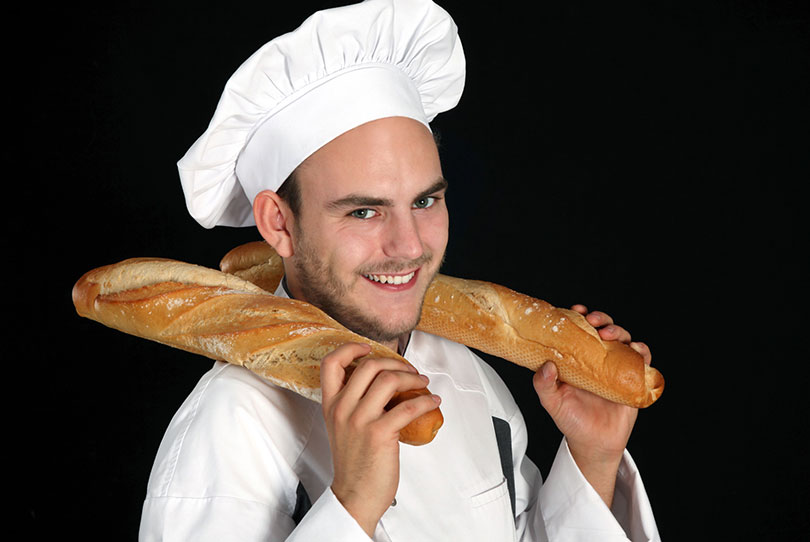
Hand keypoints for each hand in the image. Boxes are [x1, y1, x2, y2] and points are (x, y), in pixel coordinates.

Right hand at [321, 343, 440, 535]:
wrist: (354, 496)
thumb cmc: (353, 463)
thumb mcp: (342, 427)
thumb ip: (354, 404)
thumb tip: (383, 384)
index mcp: (330, 405)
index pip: (331, 363)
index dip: (351, 348)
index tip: (369, 348)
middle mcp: (342, 408)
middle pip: (368, 366)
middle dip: (395, 363)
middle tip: (410, 371)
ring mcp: (359, 420)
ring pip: (389, 380)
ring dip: (412, 378)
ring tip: (423, 384)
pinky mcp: (379, 434)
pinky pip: (408, 407)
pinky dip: (425, 401)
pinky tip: (433, 402)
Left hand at [532, 304, 651, 505]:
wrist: (594, 445)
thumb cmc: (572, 421)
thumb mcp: (552, 402)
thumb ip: (543, 384)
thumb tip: (546, 366)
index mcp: (578, 359)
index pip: (580, 330)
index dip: (579, 316)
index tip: (575, 310)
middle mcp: (598, 360)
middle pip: (604, 329)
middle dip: (601, 319)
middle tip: (592, 321)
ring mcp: (616, 369)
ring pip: (623, 340)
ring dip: (619, 331)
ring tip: (609, 335)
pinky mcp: (633, 380)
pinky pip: (642, 361)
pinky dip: (642, 352)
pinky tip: (635, 351)